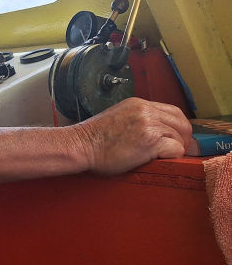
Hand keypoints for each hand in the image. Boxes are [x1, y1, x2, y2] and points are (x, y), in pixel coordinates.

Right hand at [75, 97, 192, 174]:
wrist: (80, 146)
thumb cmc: (93, 139)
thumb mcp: (117, 118)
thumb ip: (137, 119)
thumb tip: (155, 131)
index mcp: (138, 104)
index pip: (173, 111)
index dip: (178, 127)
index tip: (174, 138)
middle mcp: (145, 111)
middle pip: (182, 123)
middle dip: (183, 138)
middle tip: (176, 151)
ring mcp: (149, 125)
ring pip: (180, 137)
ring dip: (176, 149)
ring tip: (163, 157)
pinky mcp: (150, 142)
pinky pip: (176, 149)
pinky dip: (172, 157)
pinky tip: (158, 160)